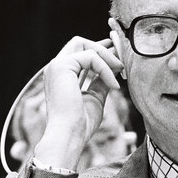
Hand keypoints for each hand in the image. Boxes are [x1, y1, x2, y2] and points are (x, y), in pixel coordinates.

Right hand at [34, 36, 123, 169]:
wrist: (70, 135)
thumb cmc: (81, 123)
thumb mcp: (95, 97)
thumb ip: (101, 81)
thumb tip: (114, 68)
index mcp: (61, 75)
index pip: (78, 52)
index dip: (98, 49)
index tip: (117, 52)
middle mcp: (56, 68)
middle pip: (79, 42)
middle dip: (102, 47)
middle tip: (120, 60)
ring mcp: (56, 66)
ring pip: (85, 45)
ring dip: (107, 56)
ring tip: (121, 70)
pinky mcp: (61, 66)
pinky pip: (90, 57)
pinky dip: (106, 69)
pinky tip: (114, 85)